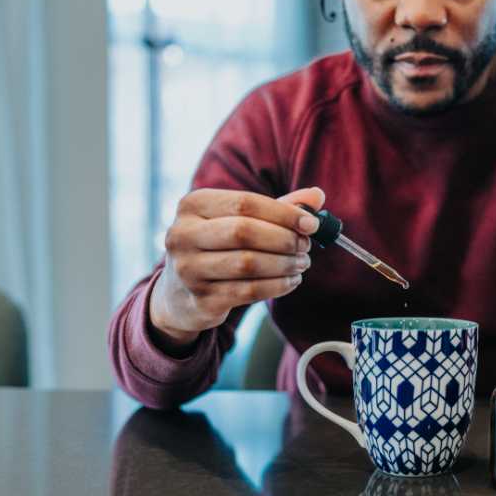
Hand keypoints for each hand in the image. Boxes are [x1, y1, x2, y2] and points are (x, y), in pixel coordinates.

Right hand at [149, 187, 324, 349]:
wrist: (179, 294)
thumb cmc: (218, 247)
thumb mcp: (239, 220)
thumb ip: (278, 206)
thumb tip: (317, 195)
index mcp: (192, 205)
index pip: (246, 203)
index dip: (284, 213)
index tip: (311, 224)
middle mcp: (182, 234)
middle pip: (245, 232)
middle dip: (284, 239)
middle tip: (305, 246)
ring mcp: (188, 269)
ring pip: (248, 264)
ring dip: (285, 264)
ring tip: (301, 263)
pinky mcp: (200, 300)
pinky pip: (249, 291)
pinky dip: (278, 286)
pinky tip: (291, 281)